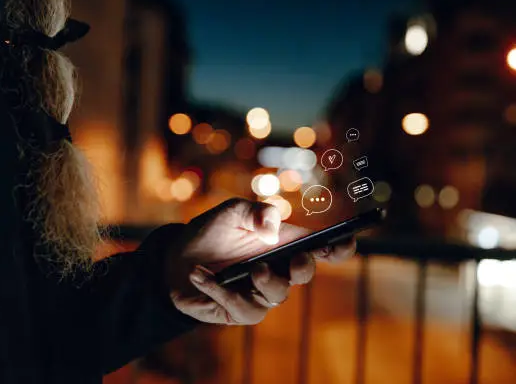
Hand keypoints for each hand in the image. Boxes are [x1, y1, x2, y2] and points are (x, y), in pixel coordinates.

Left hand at [165, 198, 355, 324]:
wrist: (177, 258)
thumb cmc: (212, 232)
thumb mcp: (231, 211)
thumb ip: (256, 211)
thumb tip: (273, 230)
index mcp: (285, 244)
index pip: (321, 249)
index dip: (338, 248)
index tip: (346, 241)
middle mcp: (279, 270)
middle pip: (304, 274)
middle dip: (303, 267)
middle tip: (295, 258)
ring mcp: (261, 293)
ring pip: (278, 295)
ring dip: (266, 281)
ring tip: (250, 269)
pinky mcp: (240, 310)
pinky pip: (241, 306)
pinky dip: (220, 289)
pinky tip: (200, 274)